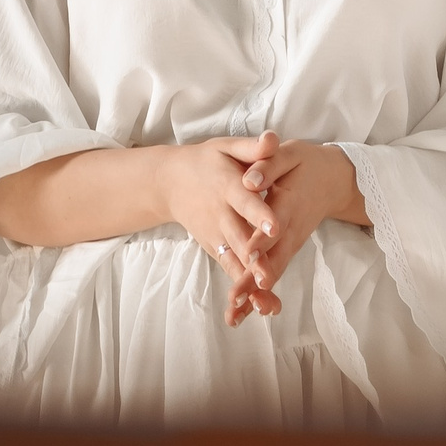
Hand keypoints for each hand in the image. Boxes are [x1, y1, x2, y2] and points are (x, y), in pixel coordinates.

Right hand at [160, 135, 286, 325]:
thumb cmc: (208, 162)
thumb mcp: (227, 147)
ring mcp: (215, 234)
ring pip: (234, 260)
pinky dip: (240, 288)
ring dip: (248, 281)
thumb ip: (253, 147)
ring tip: (266, 301)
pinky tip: (256, 307)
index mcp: (228, 187)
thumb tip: (273, 138)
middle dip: (255, 259)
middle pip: (239, 238)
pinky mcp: (214, 247)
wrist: (170, 182)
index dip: (260, 215)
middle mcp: (221, 214)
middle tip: (269, 276)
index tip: (275, 227)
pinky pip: (229, 268)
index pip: (246, 202)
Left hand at [234, 136, 368, 311]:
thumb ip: (269, 165)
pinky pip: (274, 274)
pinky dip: (260, 294)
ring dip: (255, 294)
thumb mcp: (290, 154)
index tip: (247, 253)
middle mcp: (292, 228)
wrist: (334, 180)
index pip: (275, 224)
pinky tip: (243, 312)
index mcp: (290, 202)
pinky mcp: (288, 250)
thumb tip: (249, 180)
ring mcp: (292, 242)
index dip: (261, 239)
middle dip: (254, 278)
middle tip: (236, 297)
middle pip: (274, 257)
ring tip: (235, 314)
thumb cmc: (306, 165)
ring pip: (274, 271)